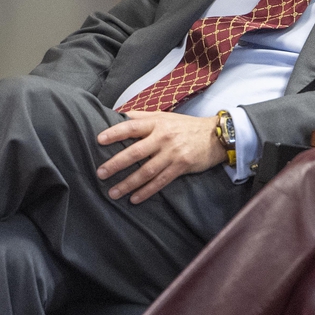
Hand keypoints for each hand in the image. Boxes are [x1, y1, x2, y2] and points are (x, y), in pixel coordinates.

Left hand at [96, 112, 226, 203]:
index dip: (115, 133)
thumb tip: (119, 116)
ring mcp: (173, 153)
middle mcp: (163, 137)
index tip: (98, 140)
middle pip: (135, 152)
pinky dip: (147, 191)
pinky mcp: (181, 166)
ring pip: (146, 171)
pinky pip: (161, 181)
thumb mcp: (166, 116)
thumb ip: (143, 116)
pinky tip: (134, 199)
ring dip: (128, 183)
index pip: (131, 127)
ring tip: (113, 193)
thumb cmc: (186, 126)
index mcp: (157, 123)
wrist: (216, 136)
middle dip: (116, 164)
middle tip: (100, 173)